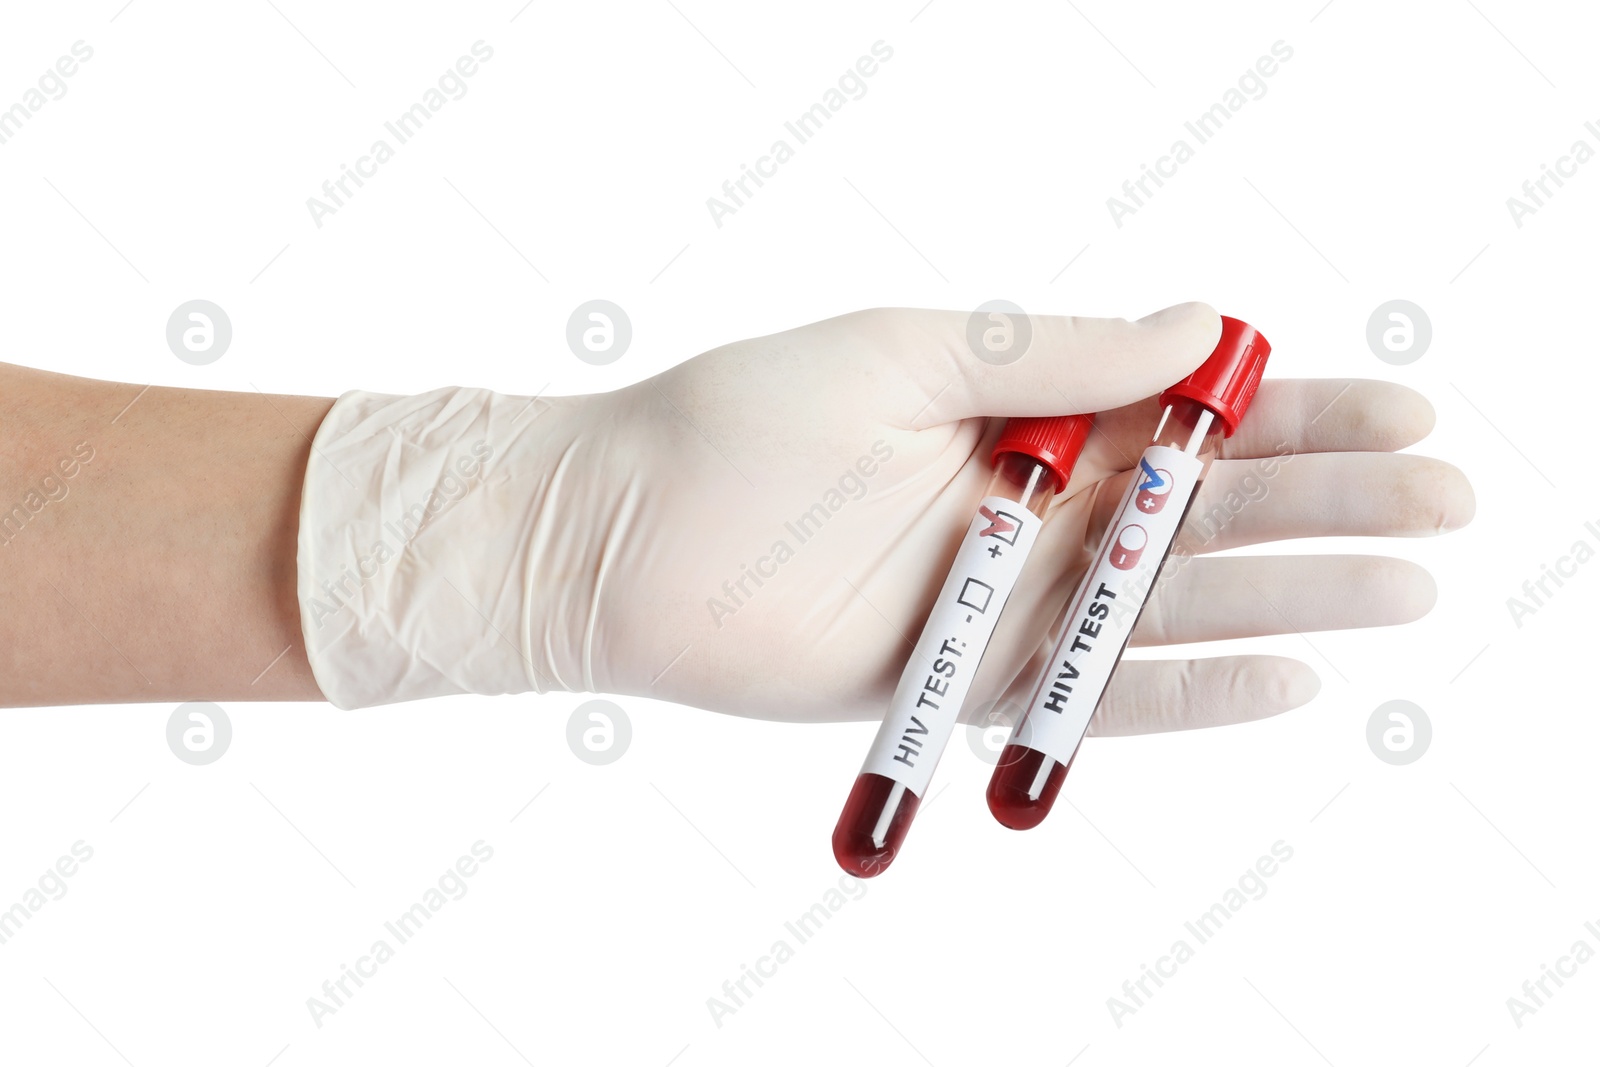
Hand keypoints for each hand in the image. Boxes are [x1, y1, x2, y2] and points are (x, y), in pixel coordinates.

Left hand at [538, 303, 1473, 731]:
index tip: (1401, 408)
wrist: (624, 535)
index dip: (1298, 411)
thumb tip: (1199, 329)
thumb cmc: (746, 421)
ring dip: (1293, 594)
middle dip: (1330, 499)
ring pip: (1174, 602)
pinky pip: (1097, 695)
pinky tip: (1288, 675)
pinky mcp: (971, 682)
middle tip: (1444, 498)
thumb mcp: (910, 352)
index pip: (1191, 414)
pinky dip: (1188, 691)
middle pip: (1210, 510)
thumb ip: (1052, 352)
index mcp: (1028, 413)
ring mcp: (1010, 602)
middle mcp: (1036, 510)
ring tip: (1407, 585)